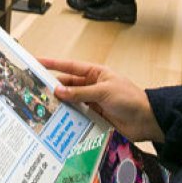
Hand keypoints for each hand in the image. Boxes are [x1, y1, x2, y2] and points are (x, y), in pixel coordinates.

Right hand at [40, 58, 163, 142]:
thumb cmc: (130, 99)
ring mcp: (92, 102)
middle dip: (53, 87)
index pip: (70, 67)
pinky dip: (68, 117)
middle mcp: (92, 86)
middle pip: (67, 86)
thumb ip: (80, 93)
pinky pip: (77, 115)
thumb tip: (59, 91)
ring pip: (71, 101)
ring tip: (44, 107)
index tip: (38, 62)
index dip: (53, 64)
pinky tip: (58, 120)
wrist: (146, 120)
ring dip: (60, 104)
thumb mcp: (104, 92)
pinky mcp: (94, 117)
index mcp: (95, 73)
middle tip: (36, 90)